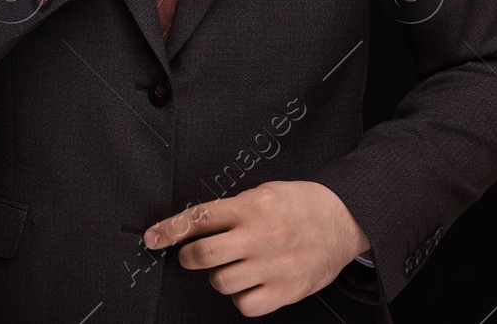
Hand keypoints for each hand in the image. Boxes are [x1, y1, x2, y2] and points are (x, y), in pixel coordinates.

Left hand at [144, 181, 369, 316]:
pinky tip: (251, 283)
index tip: (152, 238)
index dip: (170, 229)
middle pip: (203, 254)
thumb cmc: (301, 205)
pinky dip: (242, 297)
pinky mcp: (285, 290)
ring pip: (221, 282)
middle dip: (189, 256)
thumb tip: (193, 226)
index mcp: (253, 206)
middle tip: (193, 254)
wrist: (344, 220)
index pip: (200, 217)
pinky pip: (245, 304)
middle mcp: (260, 236)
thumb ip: (232, 209)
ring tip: (236, 265)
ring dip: (220, 275)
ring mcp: (273, 266)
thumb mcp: (265, 192)